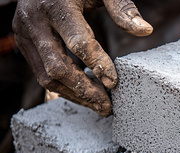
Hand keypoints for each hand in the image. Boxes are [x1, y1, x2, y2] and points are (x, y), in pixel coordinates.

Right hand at [12, 0, 152, 115]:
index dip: (98, 65)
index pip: (79, 43)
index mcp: (56, 6)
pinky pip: (40, 73)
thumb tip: (145, 30)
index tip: (114, 83)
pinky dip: (63, 87)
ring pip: (45, 76)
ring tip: (98, 105)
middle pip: (57, 68)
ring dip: (74, 95)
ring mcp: (24, 34)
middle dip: (84, 90)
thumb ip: (122, 8)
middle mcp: (34, 21)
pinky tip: (84, 94)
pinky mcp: (23, 43)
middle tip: (107, 106)